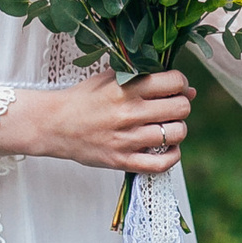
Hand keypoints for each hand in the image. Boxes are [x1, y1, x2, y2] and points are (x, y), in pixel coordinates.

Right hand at [0, 69, 194, 172]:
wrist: (53, 125)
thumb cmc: (83, 99)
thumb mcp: (109, 78)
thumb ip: (145, 77)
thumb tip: (188, 89)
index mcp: (126, 87)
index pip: (174, 81)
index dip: (181, 82)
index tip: (175, 87)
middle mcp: (129, 113)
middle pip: (180, 108)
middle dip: (181, 105)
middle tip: (171, 107)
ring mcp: (126, 139)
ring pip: (176, 134)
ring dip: (178, 129)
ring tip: (167, 127)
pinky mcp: (121, 160)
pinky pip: (161, 164)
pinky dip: (172, 156)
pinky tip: (168, 148)